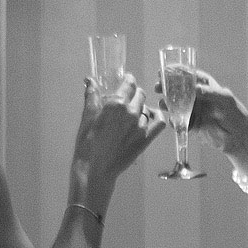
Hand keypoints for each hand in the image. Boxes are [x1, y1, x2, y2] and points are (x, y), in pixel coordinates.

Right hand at [70, 73, 164, 190]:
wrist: (95, 168)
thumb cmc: (87, 142)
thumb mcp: (87, 117)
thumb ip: (91, 96)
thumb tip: (90, 81)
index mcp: (116, 104)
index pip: (129, 84)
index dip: (128, 79)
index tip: (127, 79)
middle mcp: (131, 112)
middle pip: (140, 95)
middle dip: (134, 93)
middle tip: (128, 97)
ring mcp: (141, 126)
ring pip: (147, 108)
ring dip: (141, 107)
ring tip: (133, 112)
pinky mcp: (146, 138)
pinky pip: (160, 122)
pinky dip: (157, 116)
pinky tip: (151, 116)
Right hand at [163, 69, 247, 170]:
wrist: (239, 138)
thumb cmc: (236, 114)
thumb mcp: (225, 99)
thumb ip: (210, 92)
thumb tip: (195, 88)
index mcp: (206, 86)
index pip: (188, 75)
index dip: (175, 72)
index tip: (163, 71)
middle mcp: (198, 96)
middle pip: (177, 89)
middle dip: (166, 87)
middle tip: (157, 87)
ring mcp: (194, 110)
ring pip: (175, 105)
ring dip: (167, 104)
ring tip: (162, 105)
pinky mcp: (192, 124)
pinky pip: (179, 122)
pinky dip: (174, 122)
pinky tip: (172, 122)